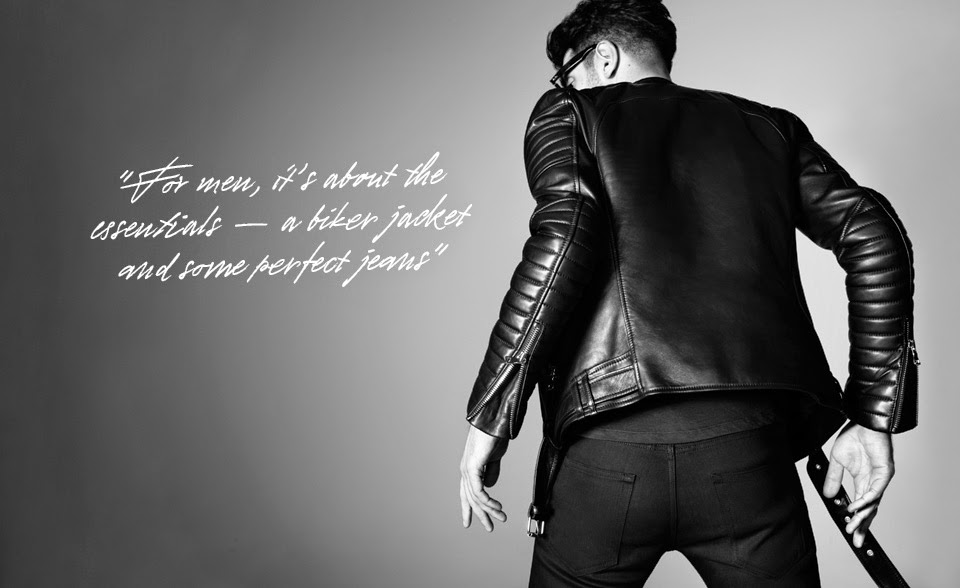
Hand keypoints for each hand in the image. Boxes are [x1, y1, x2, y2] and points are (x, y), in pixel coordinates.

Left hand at [459, 424, 509, 531]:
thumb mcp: (494, 457)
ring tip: (502, 517)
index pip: (466, 493)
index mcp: (469, 468)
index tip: (470, 522)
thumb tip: (489, 486)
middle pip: (470, 499)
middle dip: (481, 514)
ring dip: (490, 509)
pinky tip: (496, 507)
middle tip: (490, 528)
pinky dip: (488, 501)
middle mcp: (465, 470)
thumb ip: (491, 471)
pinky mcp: (472, 467)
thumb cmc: (495, 435)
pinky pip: (479, 491)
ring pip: (476, 497)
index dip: (468, 508)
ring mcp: (467, 469)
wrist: (495, 421)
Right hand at [823, 421, 894, 547]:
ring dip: (863, 516)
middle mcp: (873, 483)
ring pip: (873, 504)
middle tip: (855, 539)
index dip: (856, 520)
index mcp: (862, 480)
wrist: (862, 422)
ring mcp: (880, 479)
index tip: (850, 533)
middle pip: (869, 510)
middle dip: (862, 525)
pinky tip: (855, 507)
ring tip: (853, 526)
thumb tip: (828, 496)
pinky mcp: (885, 472)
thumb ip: (834, 478)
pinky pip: (875, 491)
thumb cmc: (853, 437)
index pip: (861, 506)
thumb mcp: (837, 461)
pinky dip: (865, 501)